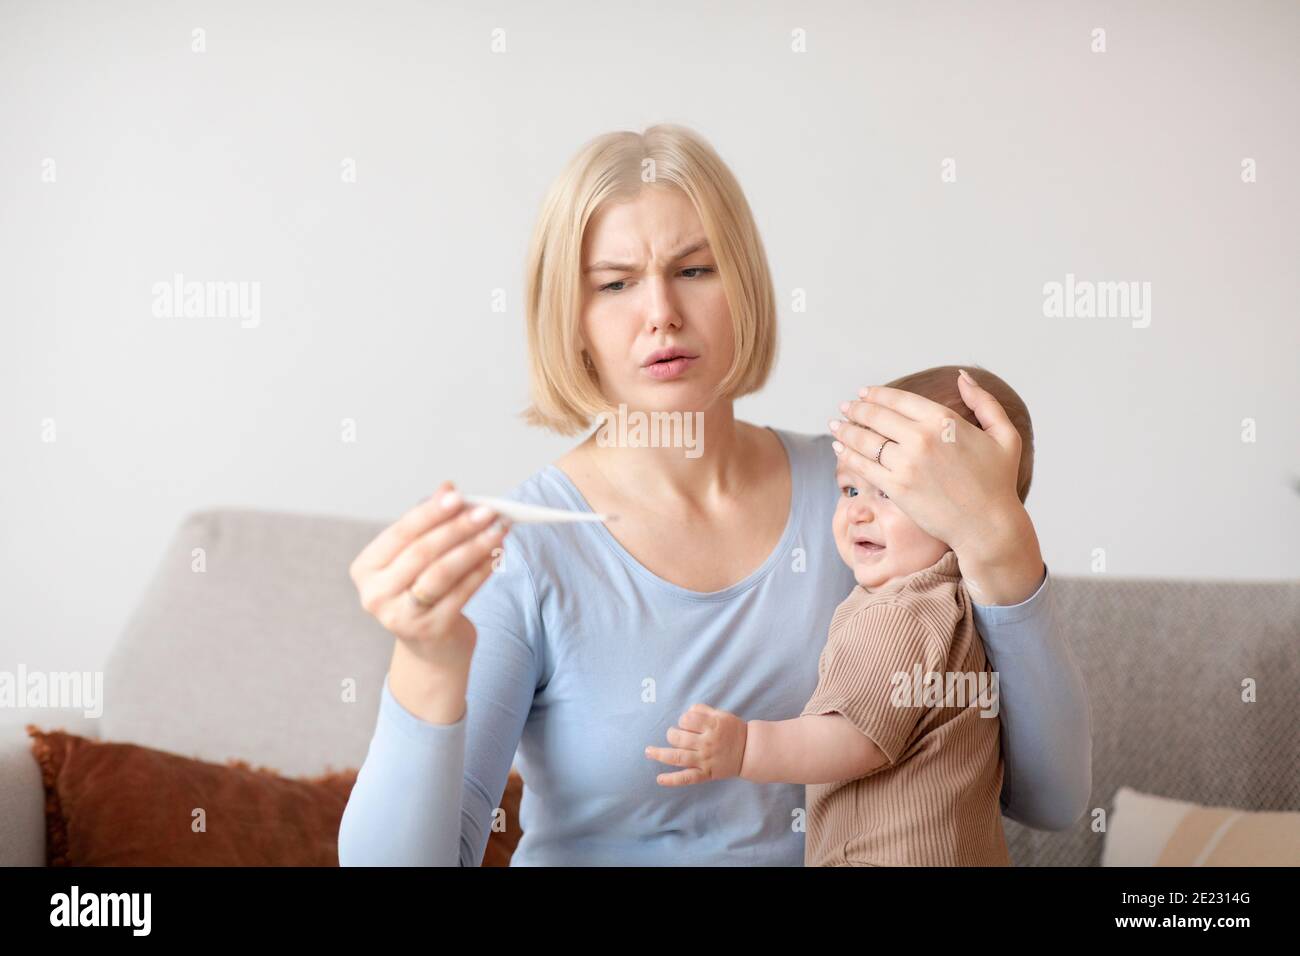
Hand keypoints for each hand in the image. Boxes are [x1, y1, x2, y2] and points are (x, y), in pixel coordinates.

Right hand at [348, 480, 510, 676]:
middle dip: (459, 528)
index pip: (400, 533)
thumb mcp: (417, 556)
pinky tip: (497, 555)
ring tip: (498, 530)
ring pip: (442, 573)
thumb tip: (447, 487)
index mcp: (366, 568)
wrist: (430, 645)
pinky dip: (482, 570)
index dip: (430, 513)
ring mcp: (401, 616)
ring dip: (474, 548)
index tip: (458, 496)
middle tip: (488, 511)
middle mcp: (376, 594)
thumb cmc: (421, 589)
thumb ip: (429, 523)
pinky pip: (461, 593)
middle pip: (422, 552)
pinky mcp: (430, 630)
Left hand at [644, 704, 747, 785]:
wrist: (749, 751)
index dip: (683, 719)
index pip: (686, 720)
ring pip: (677, 757)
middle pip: (679, 737)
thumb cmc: (733, 730)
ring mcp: (705, 760)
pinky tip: (659, 779)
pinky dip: (672, 780)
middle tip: (675, 735)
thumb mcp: (721, 714)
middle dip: (672, 734)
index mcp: (712, 726)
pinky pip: (687, 778)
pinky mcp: (706, 773)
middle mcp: (707, 743)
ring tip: (648, 751)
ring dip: (660, 754)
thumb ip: (703, 710)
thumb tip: (686, 712)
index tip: (687, 722)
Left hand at [832, 370, 1042, 602]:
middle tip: (846, 407)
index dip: (877, 394)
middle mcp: (921, 439)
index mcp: (944, 421)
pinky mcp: (896, 488)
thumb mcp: (1004, 436)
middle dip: (857, 409)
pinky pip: (864, 466)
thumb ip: (985, 402)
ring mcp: (906, 464)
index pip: (899, 399)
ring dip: (845, 430)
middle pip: (877, 416)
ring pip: (865, 440)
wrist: (987, 526)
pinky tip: (839, 448)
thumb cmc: (998, 482)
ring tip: (836, 425)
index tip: (864, 392)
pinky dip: (847, 455)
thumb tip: (963, 377)